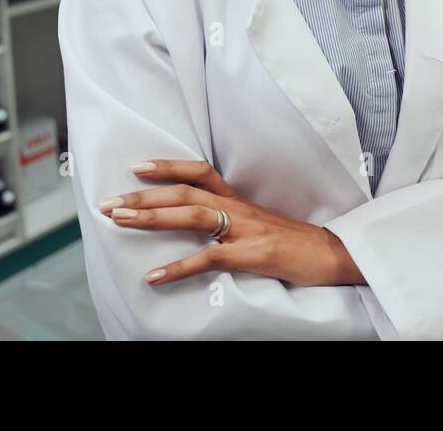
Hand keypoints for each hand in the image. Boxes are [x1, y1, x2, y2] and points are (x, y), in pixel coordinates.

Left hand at [99, 160, 365, 287]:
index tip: (137, 167)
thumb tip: (199, 230)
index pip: (199, 172)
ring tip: (120, 221)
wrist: (333, 255)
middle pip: (185, 190)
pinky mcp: (253, 254)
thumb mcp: (259, 226)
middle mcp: (239, 208)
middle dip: (143, 195)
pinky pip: (209, 259)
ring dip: (151, 217)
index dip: (168, 166)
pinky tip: (154, 277)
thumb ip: (230, 223)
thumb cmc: (295, 244)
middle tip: (109, 202)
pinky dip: (178, 268)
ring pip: (191, 214)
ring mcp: (245, 229)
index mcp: (239, 200)